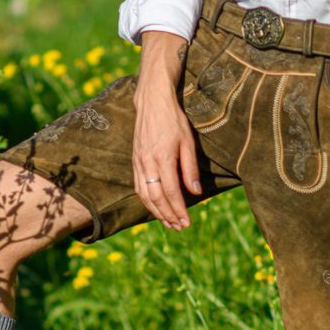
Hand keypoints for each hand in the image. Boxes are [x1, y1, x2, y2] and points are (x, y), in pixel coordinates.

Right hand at [132, 31, 200, 230]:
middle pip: (156, 198)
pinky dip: (146, 200)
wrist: (152, 101)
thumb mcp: (188, 141)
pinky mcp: (134, 159)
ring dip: (156, 212)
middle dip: (168, 215)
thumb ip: (190, 168)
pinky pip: (137, 185)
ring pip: (144, 194)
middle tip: (179, 227)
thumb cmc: (174, 120)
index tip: (187, 222)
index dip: (179, 210)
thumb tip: (195, 192)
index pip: (171, 192)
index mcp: (163, 157)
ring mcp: (138, 161)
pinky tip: (154, 207)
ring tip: (168, 222)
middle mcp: (147, 162)